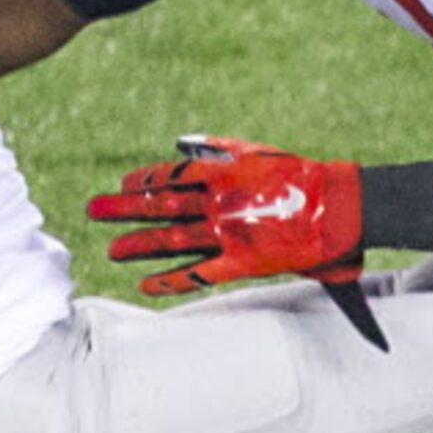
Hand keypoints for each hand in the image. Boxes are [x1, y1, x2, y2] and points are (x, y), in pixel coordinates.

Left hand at [88, 135, 365, 296]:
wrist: (338, 205)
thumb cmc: (301, 176)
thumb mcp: (256, 152)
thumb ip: (217, 150)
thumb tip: (182, 147)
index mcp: (220, 174)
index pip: (168, 177)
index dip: (142, 181)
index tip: (123, 184)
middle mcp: (216, 203)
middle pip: (159, 207)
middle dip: (123, 209)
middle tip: (94, 210)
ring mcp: (227, 234)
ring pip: (171, 240)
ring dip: (138, 245)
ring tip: (111, 250)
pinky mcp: (242, 262)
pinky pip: (198, 275)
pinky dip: (170, 281)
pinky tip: (146, 285)